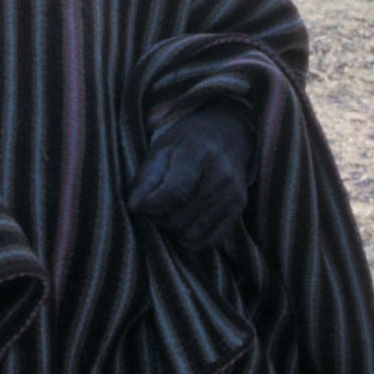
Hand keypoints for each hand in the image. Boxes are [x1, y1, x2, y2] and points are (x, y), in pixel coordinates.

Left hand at [126, 104, 252, 252]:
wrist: (226, 133)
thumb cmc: (187, 142)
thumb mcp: (161, 150)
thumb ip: (146, 178)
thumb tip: (134, 207)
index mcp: (198, 154)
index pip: (174, 193)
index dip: (152, 205)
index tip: (141, 205)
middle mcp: (220, 175)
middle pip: (180, 217)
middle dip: (160, 217)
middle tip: (157, 206)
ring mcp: (232, 193)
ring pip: (193, 233)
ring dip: (175, 229)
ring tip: (172, 212)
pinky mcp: (239, 207)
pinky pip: (211, 240)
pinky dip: (193, 240)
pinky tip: (186, 225)